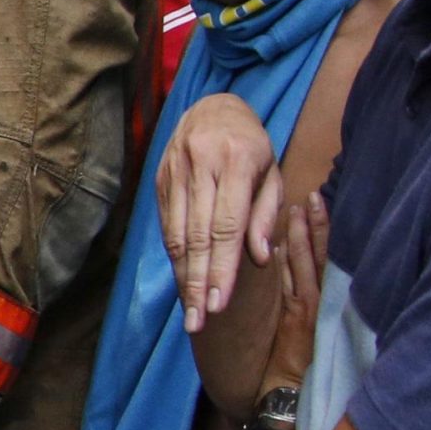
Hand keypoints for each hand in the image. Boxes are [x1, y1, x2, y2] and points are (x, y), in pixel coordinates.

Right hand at [156, 93, 282, 331]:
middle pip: (197, 237)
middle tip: (199, 322)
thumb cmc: (251, 145)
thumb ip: (266, 213)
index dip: (223, 268)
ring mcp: (174, 173)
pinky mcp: (159, 180)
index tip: (221, 305)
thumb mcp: (271, 172)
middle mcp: (200, 167)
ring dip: (184, 277)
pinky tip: (183, 281)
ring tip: (190, 311)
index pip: (226, 226)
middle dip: (198, 283)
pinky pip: (166, 225)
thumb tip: (260, 258)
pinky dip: (175, 257)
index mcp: (236, 163)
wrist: (211, 107)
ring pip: (177, 235)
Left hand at [264, 192, 329, 389]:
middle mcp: (318, 297)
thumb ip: (298, 293)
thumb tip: (282, 256)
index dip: (320, 228)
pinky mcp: (296, 316)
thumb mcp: (305, 321)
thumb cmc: (296, 357)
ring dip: (299, 235)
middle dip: (312, 224)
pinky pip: (289, 283)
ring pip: (303, 263)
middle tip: (308, 196)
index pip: (323, 254)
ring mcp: (308, 305)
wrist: (290, 387)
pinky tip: (277, 243)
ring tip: (294, 209)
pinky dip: (284, 262)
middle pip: (316, 252)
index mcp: (324, 297)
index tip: (315, 204)